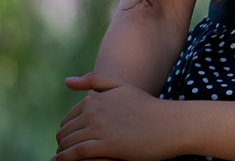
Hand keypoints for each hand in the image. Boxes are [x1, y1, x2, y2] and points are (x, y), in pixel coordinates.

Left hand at [56, 75, 178, 160]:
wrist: (172, 124)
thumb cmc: (149, 108)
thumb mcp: (123, 88)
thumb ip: (95, 81)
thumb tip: (66, 81)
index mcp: (96, 98)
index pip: (68, 119)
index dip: (68, 131)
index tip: (72, 141)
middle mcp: (95, 111)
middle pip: (65, 132)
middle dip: (63, 144)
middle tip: (68, 153)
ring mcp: (101, 127)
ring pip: (68, 143)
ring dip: (62, 153)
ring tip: (65, 160)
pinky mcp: (107, 145)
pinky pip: (75, 153)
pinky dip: (64, 159)